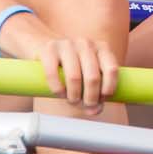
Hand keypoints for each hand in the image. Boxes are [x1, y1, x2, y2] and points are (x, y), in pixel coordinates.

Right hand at [0, 14, 117, 114]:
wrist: (40, 43)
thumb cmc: (67, 64)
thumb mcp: (84, 74)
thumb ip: (93, 93)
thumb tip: (95, 111)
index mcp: (100, 48)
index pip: (111, 69)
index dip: (108, 88)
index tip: (102, 100)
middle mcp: (86, 44)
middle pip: (93, 77)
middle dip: (90, 98)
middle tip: (85, 105)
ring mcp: (67, 44)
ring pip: (74, 77)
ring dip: (73, 96)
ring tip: (71, 100)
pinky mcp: (49, 49)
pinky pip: (53, 74)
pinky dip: (57, 89)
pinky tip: (59, 93)